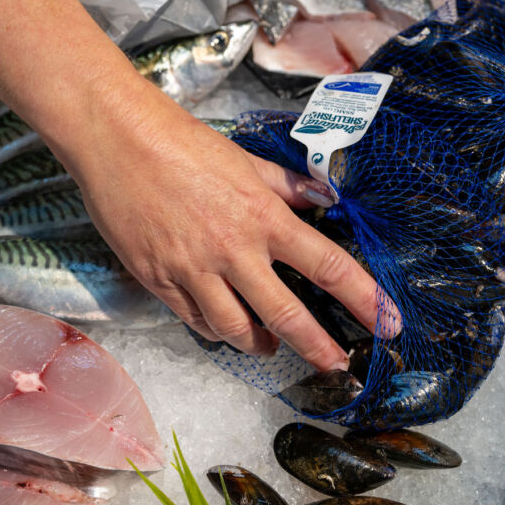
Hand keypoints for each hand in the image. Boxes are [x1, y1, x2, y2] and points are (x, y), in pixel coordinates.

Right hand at [52, 79, 397, 370]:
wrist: (116, 139)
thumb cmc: (181, 142)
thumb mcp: (245, 159)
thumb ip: (286, 186)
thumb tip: (323, 196)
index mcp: (263, 217)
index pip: (329, 267)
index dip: (365, 300)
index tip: (388, 323)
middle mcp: (233, 251)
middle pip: (287, 315)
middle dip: (318, 348)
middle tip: (336, 364)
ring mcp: (193, 271)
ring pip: (236, 331)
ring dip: (261, 345)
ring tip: (270, 346)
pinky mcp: (159, 281)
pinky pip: (195, 321)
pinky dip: (215, 330)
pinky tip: (224, 325)